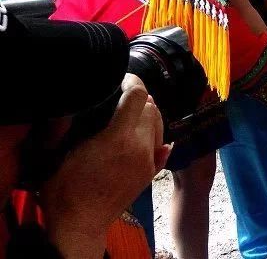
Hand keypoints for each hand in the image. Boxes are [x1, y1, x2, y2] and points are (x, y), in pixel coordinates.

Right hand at [40, 75, 170, 257]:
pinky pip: (163, 145)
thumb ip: (80, 125)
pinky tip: (148, 132)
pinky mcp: (151, 173)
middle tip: (124, 95)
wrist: (80, 225)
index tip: (123, 79)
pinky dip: (157, 133)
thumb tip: (94, 106)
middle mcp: (140, 147)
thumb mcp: (64, 151)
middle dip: (140, 98)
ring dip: (149, 114)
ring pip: (160, 124)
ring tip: (132, 113)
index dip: (132, 81)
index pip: (138, 96)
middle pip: (151, 108)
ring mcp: (149, 161)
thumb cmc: (66, 189)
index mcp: (119, 138)